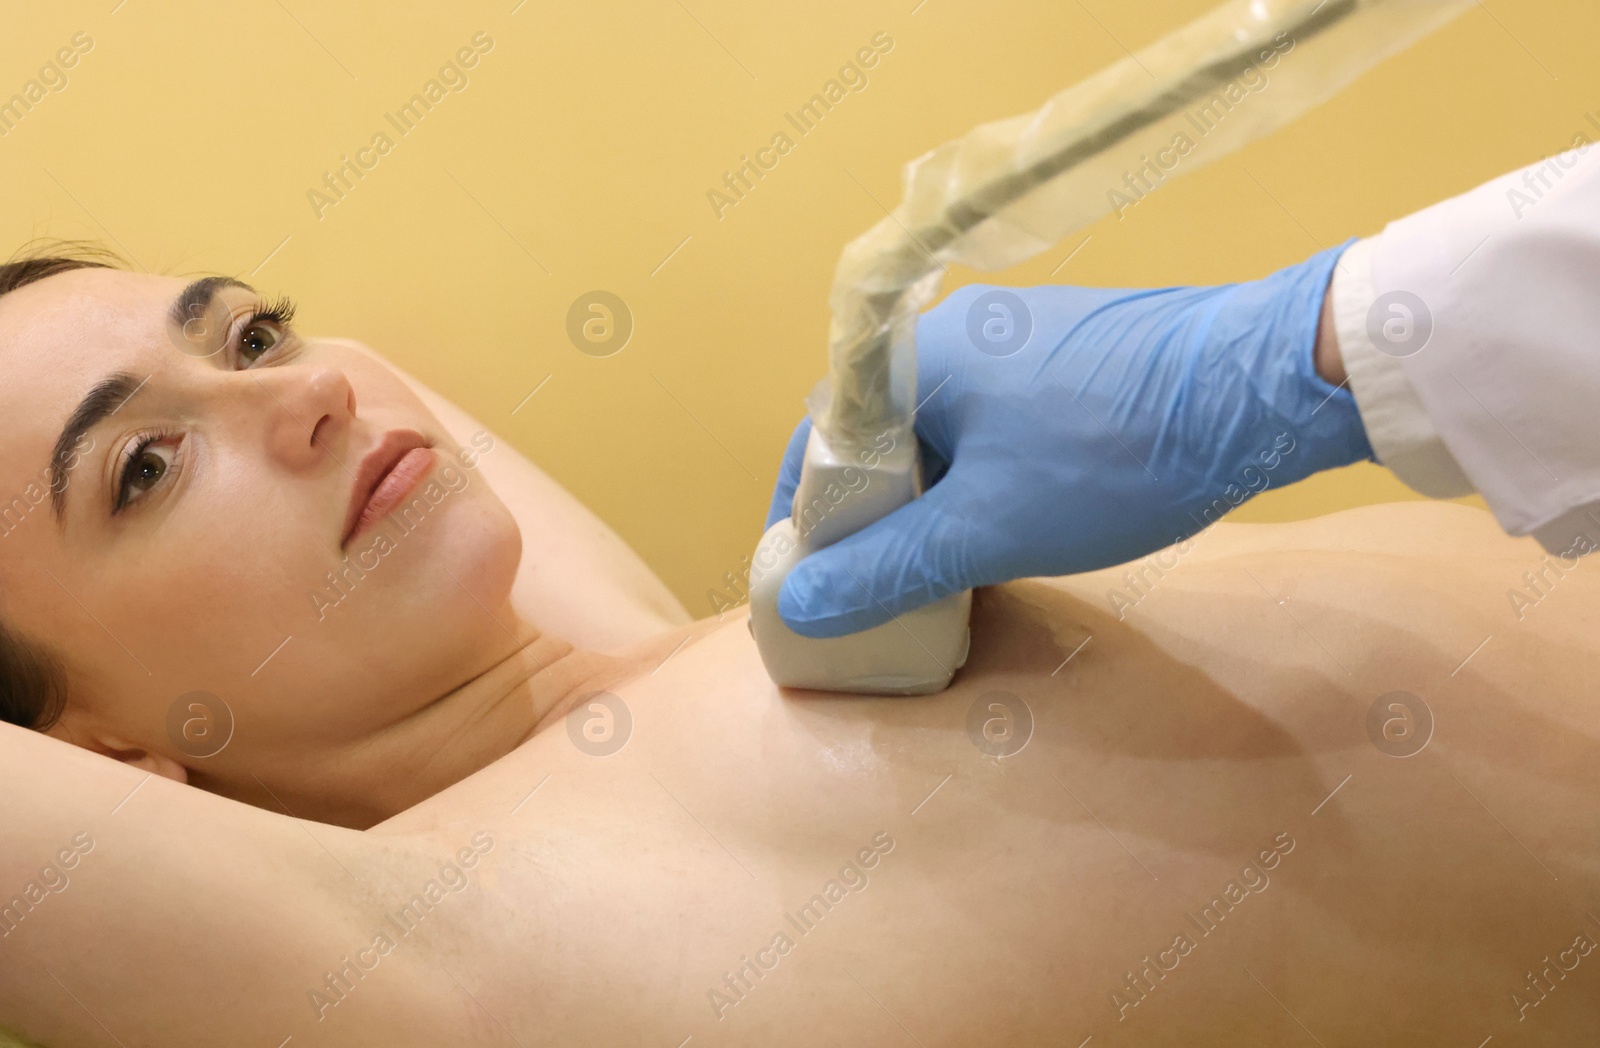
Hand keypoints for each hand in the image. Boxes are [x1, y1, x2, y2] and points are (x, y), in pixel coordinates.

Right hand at [765, 241, 1372, 637]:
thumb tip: (797, 607)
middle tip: (879, 585)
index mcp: (917, 358)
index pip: (822, 434)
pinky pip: (995, 422)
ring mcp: (1020, 337)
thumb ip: (886, 569)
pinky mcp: (1072, 356)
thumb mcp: (988, 530)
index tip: (809, 577)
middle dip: (873, 515)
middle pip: (881, 433)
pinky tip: (1011, 524)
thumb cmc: (1112, 456)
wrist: (1264, 387)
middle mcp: (959, 332)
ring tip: (945, 569)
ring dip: (934, 500)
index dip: (806, 513)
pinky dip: (983, 477)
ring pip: (944, 431)